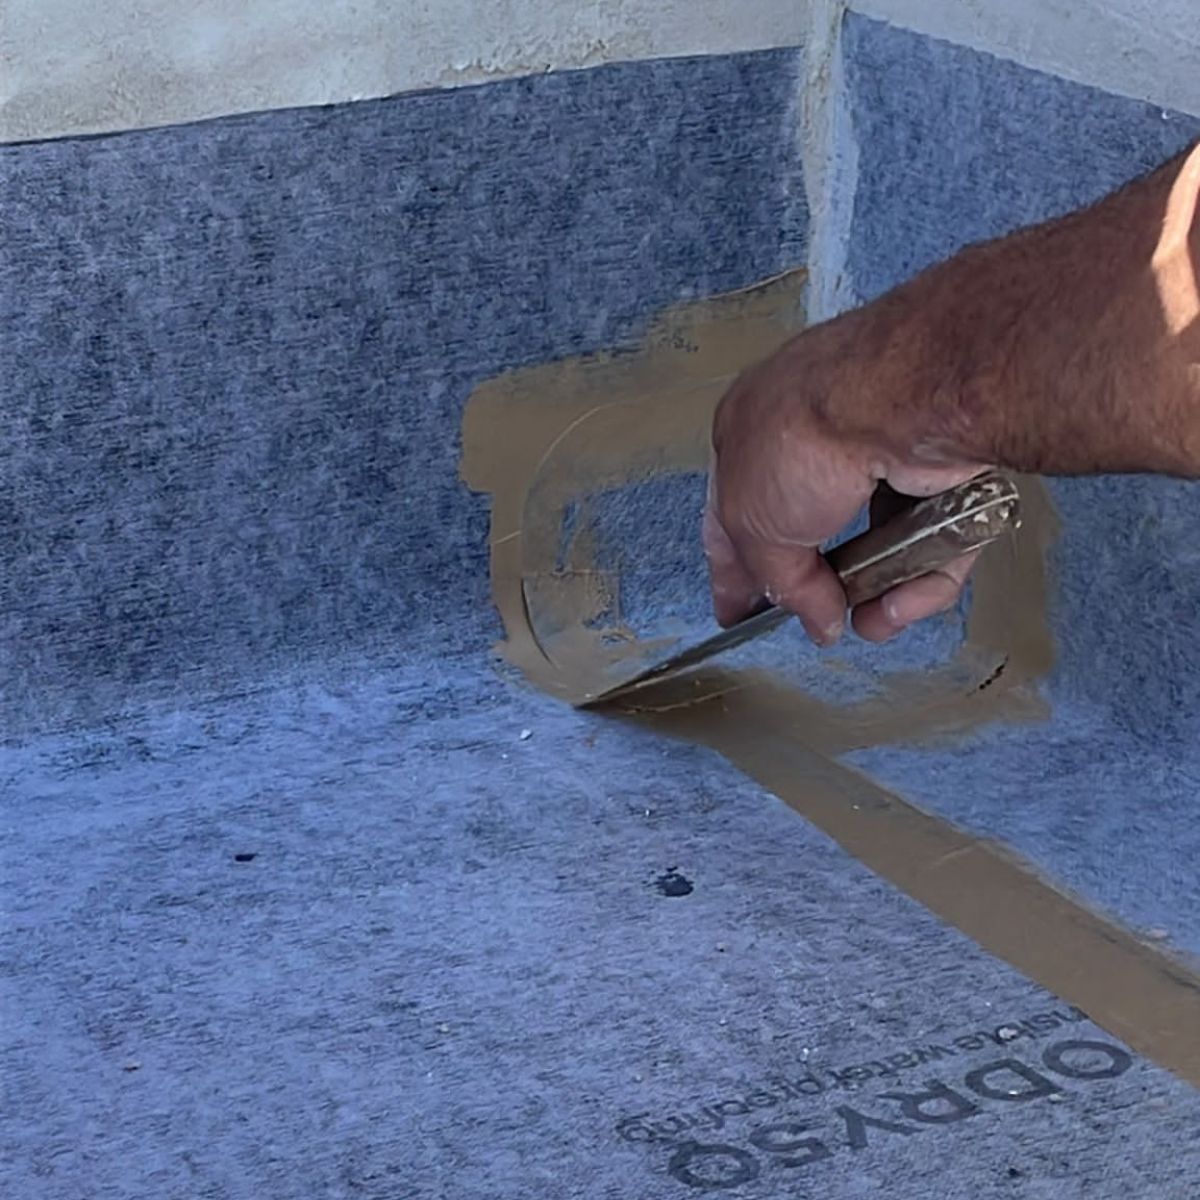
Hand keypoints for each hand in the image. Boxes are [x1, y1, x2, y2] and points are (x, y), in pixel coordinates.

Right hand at [704, 311, 988, 644]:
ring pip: (883, 542)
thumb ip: (776, 581)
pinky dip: (921, 579)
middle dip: (818, 586)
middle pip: (816, 532)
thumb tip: (815, 620)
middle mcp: (818, 436)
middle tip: (820, 623)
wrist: (897, 400)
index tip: (739, 613)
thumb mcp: (750, 524)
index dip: (736, 569)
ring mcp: (886, 452)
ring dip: (877, 593)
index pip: (736, 513)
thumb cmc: (801, 437)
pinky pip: (933, 541)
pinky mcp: (944, 473)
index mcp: (753, 431)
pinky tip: (899, 605)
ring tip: (872, 622)